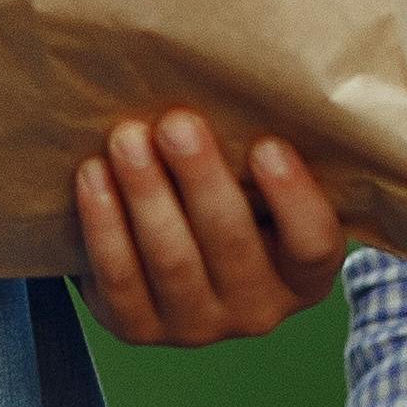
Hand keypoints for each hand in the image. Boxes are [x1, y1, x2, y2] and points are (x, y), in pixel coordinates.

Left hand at [73, 110, 353, 343]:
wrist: (177, 254)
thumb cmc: (234, 199)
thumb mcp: (263, 188)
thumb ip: (264, 153)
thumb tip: (238, 78)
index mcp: (304, 274)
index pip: (313, 243)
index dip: (293, 199)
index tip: (267, 146)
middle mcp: (257, 310)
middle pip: (232, 245)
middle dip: (199, 179)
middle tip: (175, 123)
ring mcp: (197, 326)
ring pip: (172, 261)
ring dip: (146, 194)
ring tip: (127, 139)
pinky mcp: (139, 328)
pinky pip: (119, 280)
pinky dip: (104, 225)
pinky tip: (93, 176)